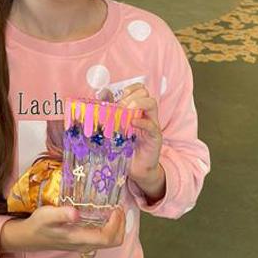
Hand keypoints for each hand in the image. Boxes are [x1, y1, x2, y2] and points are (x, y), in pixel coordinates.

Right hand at [0, 206, 125, 253]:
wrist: (30, 237)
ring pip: (110, 240)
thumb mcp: (47, 215)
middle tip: (118, 207)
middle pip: (114, 241)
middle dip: (121, 225)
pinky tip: (103, 213)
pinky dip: (109, 226)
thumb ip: (61, 214)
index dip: (116, 224)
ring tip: (113, 208)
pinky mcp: (84, 241)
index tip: (115, 208)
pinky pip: (103, 237)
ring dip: (116, 225)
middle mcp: (86, 245)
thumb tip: (76, 213)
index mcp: (80, 239)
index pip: (107, 237)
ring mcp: (86, 245)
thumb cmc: (39, 225)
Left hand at [118, 83, 165, 200]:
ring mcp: (152, 125)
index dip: (130, 88)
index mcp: (137, 110)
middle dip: (131, 96)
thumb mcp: (114, 128)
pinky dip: (142, 122)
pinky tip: (132, 123)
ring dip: (138, 103)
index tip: (120, 96)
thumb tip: (102, 93)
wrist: (136, 170)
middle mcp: (146, 115)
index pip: (139, 89)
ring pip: (151, 104)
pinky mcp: (155, 138)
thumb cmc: (125, 148)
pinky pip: (152, 125)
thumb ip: (110, 111)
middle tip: (120, 106)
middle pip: (145, 93)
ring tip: (127, 110)